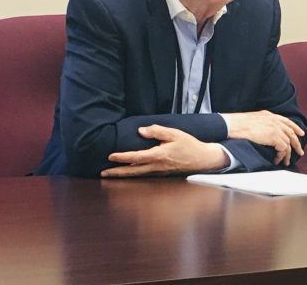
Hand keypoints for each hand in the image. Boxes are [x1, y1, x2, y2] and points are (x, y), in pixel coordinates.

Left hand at [102, 125, 227, 177]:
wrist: (203, 159)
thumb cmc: (190, 145)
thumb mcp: (175, 133)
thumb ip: (157, 131)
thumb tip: (141, 130)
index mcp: (159, 155)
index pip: (136, 157)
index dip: (122, 157)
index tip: (110, 156)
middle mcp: (157, 166)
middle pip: (133, 171)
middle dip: (117, 172)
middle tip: (102, 173)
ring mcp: (159, 172)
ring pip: (137, 175)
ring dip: (123, 175)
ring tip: (110, 174)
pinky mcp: (162, 174)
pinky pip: (144, 175)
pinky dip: (133, 175)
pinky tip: (128, 173)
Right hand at [222, 110, 304, 165]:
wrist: (233, 125)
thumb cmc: (237, 124)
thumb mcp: (252, 119)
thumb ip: (261, 123)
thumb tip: (263, 132)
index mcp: (269, 115)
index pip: (287, 121)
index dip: (295, 128)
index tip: (300, 133)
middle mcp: (274, 121)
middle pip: (291, 132)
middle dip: (297, 143)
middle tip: (300, 152)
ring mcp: (275, 128)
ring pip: (288, 143)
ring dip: (288, 154)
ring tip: (286, 161)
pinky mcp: (274, 137)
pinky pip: (283, 149)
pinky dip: (281, 156)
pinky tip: (277, 160)